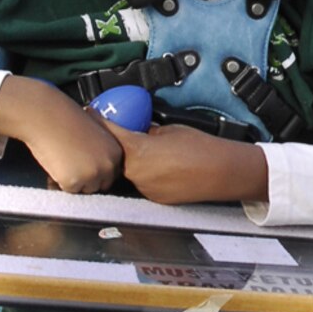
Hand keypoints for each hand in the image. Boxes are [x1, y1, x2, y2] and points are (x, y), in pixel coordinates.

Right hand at [0, 76, 122, 191]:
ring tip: (63, 160)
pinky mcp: (74, 182)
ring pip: (84, 190)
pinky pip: (67, 190)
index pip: (111, 175)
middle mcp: (108, 166)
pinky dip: (60, 180)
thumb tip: (100, 163)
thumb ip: (102, 150)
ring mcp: (92, 175)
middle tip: (71, 162)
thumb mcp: (95, 132)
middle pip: (99, 186)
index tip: (83, 162)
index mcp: (116, 153)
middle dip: (86, 179)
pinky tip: (56, 163)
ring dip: (74, 181)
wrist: (46, 116)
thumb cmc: (65, 120)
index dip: (95, 171)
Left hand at [107, 121, 268, 204]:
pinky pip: (142, 182)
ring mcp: (144, 189)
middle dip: (115, 144)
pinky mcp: (155, 198)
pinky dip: (145, 173)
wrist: (222, 172)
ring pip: (129, 171)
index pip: (109, 134)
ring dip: (132, 159)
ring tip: (148, 150)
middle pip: (116, 155)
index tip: (90, 113)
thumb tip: (139, 130)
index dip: (98, 122)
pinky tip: (160, 165)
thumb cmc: (201, 148)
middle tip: (119, 131)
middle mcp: (136, 174)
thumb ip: (148, 132)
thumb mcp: (169, 130)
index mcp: (137, 152)